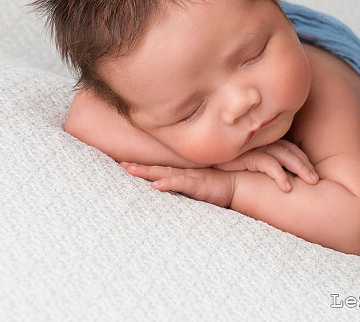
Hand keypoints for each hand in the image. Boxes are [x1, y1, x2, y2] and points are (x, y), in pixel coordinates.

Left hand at [121, 163, 235, 206]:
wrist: (238, 184)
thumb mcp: (197, 189)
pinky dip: (168, 183)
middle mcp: (182, 173)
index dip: (142, 168)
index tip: (124, 166)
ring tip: (129, 170)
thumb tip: (169, 194)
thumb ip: (185, 189)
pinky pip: (180, 183)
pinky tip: (156, 185)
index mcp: (181, 175)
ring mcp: (189, 177)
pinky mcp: (198, 184)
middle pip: (156, 169)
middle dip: (138, 168)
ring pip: (164, 173)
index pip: (158, 171)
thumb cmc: (218, 188)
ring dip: (146, 172)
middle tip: (121, 165)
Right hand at [214, 139, 318, 191]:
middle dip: (305, 164)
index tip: (313, 174)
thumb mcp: (242, 162)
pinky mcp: (244, 154)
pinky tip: (286, 187)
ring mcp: (252, 146)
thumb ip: (257, 162)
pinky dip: (278, 174)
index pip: (289, 147)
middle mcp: (259, 141)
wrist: (197, 159)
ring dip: (299, 168)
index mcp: (262, 141)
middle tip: (316, 179)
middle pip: (289, 149)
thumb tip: (278, 176)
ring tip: (311, 182)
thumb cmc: (219, 163)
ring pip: (283, 154)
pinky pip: (266, 163)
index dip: (302, 159)